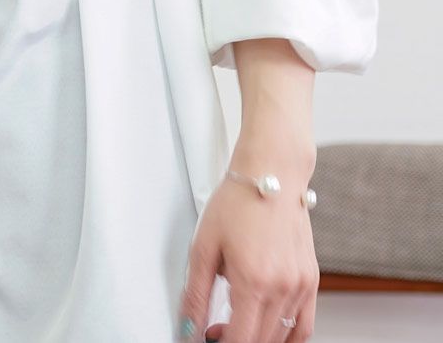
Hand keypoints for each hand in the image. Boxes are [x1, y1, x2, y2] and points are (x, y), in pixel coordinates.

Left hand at [177, 161, 319, 341]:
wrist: (272, 173)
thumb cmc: (238, 201)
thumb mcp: (204, 245)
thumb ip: (196, 293)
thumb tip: (188, 327)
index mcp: (253, 281)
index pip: (240, 340)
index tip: (207, 337)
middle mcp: (282, 287)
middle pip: (261, 342)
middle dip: (235, 341)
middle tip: (216, 328)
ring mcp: (301, 285)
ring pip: (282, 338)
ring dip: (258, 338)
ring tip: (238, 320)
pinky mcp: (311, 280)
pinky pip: (304, 327)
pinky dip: (286, 336)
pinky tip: (267, 324)